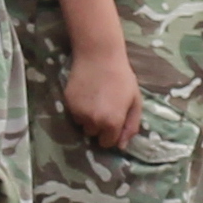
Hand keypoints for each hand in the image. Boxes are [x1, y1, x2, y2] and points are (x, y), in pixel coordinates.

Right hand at [65, 39, 143, 154]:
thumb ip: (131, 126)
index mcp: (112, 122)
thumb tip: (121, 146)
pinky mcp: (68, 103)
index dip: (111, 134)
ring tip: (94, 99)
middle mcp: (94, 121)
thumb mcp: (135, 102)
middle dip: (98, 126)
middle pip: (93, 134)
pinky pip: (73, 113)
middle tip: (103, 107)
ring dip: (87, 118)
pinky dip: (79, 108)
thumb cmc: (121, 77)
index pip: (107, 143)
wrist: (99, 55)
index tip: (113, 121)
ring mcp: (79, 113)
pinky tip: (86, 93)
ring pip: (82, 124)